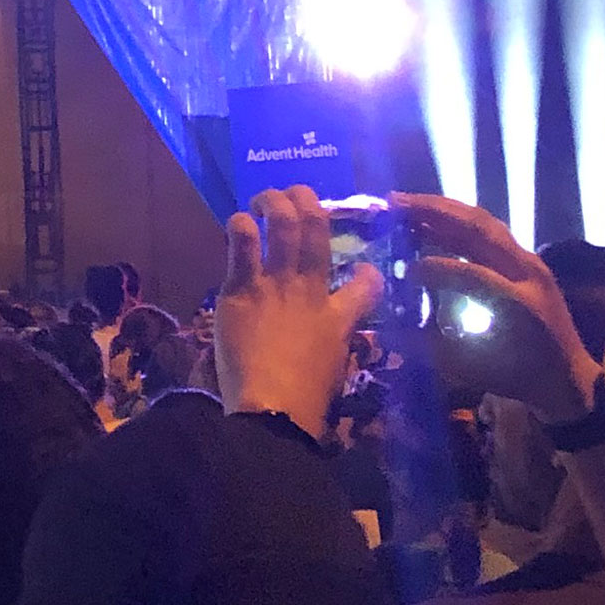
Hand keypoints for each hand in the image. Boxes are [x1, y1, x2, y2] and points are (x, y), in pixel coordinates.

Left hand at [216, 185, 381, 441]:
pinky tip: (238, 221)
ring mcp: (276, 285)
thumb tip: (334, 336)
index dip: (366, 271)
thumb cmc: (305, 400)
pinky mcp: (241, 290)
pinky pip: (242, 244)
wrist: (274, 410)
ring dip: (274, 203)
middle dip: (308, 202)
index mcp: (339, 316)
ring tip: (264, 198)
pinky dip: (241, 225)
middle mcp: (310, 291)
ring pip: (283, 225)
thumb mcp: (335, 368)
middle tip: (296, 194)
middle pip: (317, 231)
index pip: (365, 283)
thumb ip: (336, 342)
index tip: (363, 267)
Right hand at [390, 192, 599, 423]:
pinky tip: (433, 221)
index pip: (473, 274)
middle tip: (394, 202)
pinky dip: (458, 221)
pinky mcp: (526, 261)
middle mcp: (527, 274)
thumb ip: (431, 348)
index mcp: (517, 305)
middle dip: (434, 212)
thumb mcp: (472, 371)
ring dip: (445, 209)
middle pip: (480, 229)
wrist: (569, 377)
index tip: (404, 270)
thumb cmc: (519, 378)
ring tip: (408, 203)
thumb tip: (389, 334)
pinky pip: (490, 231)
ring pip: (485, 223)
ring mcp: (529, 263)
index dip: (435, 269)